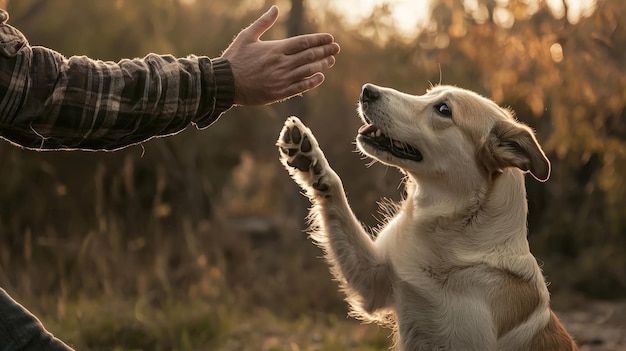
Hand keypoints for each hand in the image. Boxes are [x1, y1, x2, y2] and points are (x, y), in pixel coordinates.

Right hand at [221, 5, 339, 105]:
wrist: (225, 83)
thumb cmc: (235, 58)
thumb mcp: (247, 36)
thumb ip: (263, 22)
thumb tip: (275, 8)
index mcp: (275, 49)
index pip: (303, 42)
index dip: (319, 40)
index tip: (330, 38)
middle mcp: (281, 64)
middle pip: (309, 56)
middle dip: (325, 51)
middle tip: (336, 48)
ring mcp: (281, 79)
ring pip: (307, 71)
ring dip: (321, 65)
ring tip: (330, 60)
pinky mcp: (279, 93)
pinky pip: (300, 87)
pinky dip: (312, 82)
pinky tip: (320, 77)